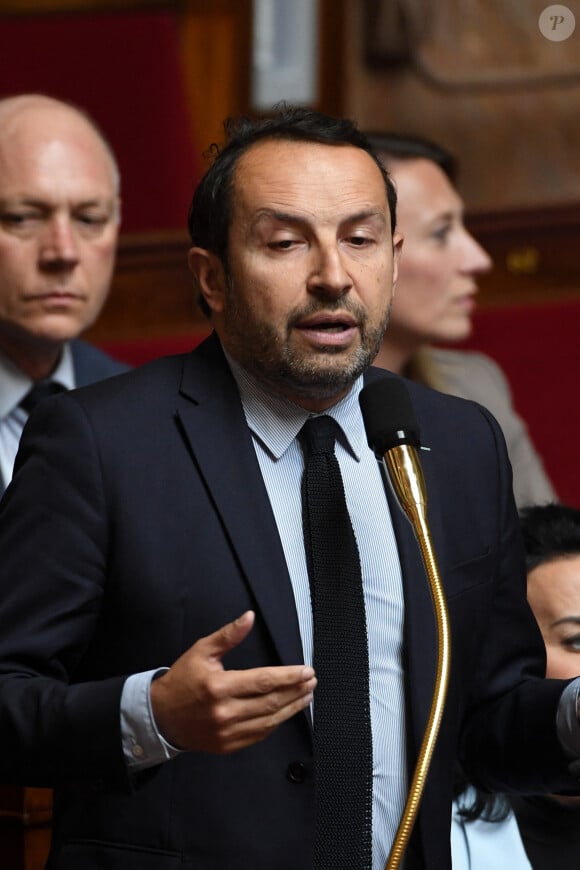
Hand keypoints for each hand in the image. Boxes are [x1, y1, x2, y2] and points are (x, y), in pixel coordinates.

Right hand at [150, 610, 315, 753]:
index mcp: (218, 687)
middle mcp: (224, 712)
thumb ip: (228, 635)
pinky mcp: (228, 745)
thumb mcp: (202, 651)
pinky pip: (259, 734)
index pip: (263, 681)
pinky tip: (286, 711)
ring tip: (306, 695)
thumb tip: (249, 617)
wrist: (161, 717)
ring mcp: (227, 732)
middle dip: (296, 691)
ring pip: (269, 721)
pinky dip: (276, 722)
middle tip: (311, 681)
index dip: (288, 676)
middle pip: (271, 702)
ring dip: (292, 708)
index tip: (306, 671)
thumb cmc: (182, 681)